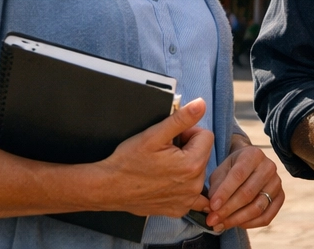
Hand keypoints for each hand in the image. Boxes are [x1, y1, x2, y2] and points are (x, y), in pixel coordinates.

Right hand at [89, 98, 213, 217]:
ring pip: (198, 172)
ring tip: (163, 167)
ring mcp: (187, 200)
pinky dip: (183, 187)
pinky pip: (191, 194)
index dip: (188, 133)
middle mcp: (194, 185)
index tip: (172, 139)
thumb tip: (201, 104)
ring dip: (186, 166)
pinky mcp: (178, 209)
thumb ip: (182, 119)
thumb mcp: (154, 135)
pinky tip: (168, 183)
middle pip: (203, 154)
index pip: (206, 136)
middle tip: (164, 153)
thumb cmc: (128, 161)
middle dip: (188, 149)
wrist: (108, 187)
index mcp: (192, 164)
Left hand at [205, 141, 283, 230]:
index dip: (224, 192)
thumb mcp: (221, 170)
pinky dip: (250, 224)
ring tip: (221, 224)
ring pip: (257, 207)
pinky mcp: (280, 197)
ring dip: (237, 219)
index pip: (238, 175)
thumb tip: (211, 207)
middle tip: (212, 220)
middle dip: (227, 210)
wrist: (249, 166)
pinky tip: (236, 224)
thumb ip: (216, 186)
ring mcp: (277, 182)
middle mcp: (269, 167)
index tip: (212, 206)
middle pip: (248, 193)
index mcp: (253, 155)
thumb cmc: (232, 168)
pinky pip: (267, 216)